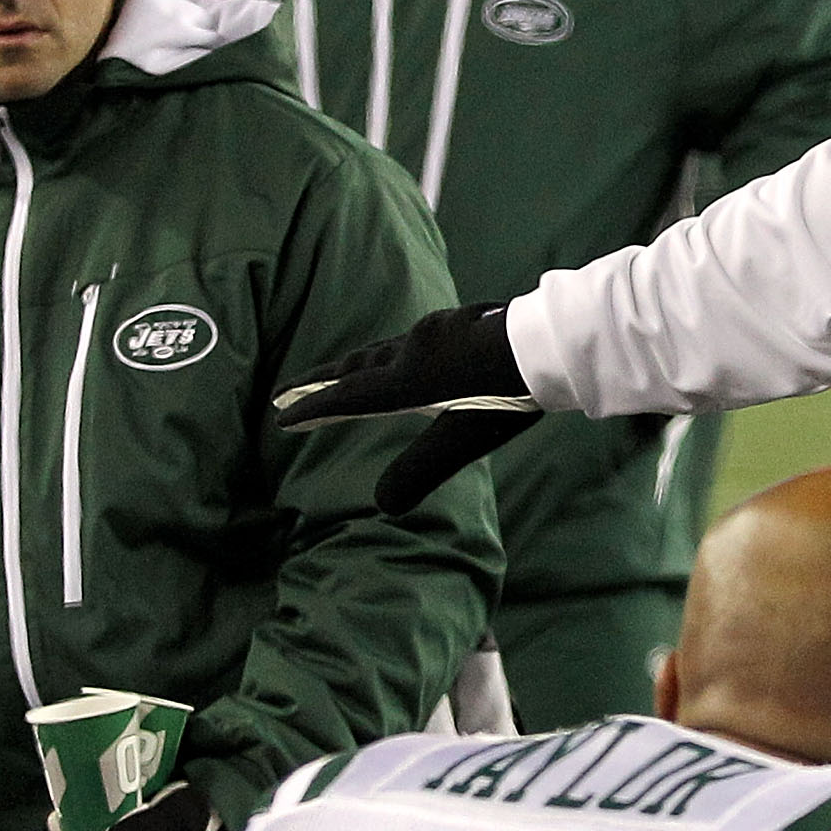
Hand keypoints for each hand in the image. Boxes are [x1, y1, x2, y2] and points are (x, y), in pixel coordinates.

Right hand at [271, 301, 540, 513]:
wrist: (550, 342)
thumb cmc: (507, 395)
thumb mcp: (461, 441)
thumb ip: (419, 471)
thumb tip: (382, 506)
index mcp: (404, 380)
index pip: (346, 397)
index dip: (312, 409)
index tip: (280, 418)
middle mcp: (411, 350)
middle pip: (354, 367)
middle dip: (318, 383)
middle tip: (286, 392)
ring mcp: (436, 333)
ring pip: (382, 350)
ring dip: (355, 365)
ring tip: (342, 374)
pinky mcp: (460, 325)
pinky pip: (411, 341)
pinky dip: (392, 354)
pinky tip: (412, 356)